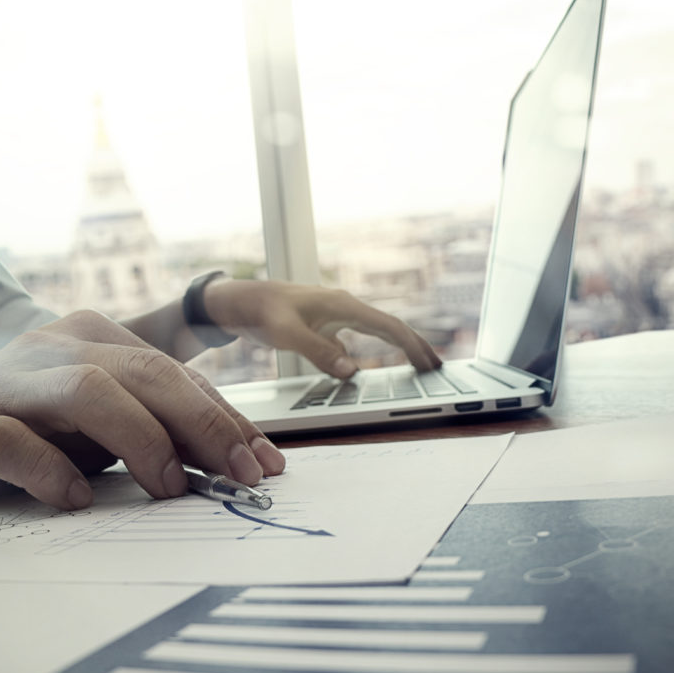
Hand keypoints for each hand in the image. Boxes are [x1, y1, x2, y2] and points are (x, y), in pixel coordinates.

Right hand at [0, 310, 284, 509]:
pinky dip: (53, 470)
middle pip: (148, 372)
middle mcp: (59, 349)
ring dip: (143, 439)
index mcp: (98, 338)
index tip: (265, 460)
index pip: (179, 374)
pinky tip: (79, 498)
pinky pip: (15, 441)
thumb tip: (233, 458)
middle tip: (240, 474)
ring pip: (90, 390)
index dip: (228, 418)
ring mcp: (13, 383)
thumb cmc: (27, 423)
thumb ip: (156, 426)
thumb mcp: (100, 419)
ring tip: (173, 486)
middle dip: (205, 424)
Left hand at [203, 280, 442, 377]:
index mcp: (342, 306)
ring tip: (417, 364)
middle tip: (437, 366)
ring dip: (398, 348)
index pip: (389, 327)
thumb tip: (353, 372)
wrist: (236, 300)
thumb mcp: (286, 333)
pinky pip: (356, 340)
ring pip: (376, 333)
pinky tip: (366, 368)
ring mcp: (334, 317)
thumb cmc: (259, 311)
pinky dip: (370, 353)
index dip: (413, 346)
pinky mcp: (323, 326)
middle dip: (415, 346)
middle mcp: (344, 308)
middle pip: (390, 327)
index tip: (431, 363)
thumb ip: (319, 353)